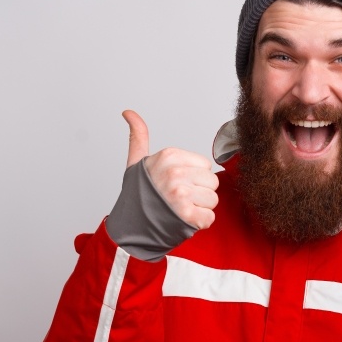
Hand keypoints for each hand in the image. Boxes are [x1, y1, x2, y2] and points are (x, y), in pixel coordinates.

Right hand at [123, 110, 218, 229]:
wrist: (129, 228)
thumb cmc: (136, 196)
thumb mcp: (136, 163)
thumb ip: (138, 136)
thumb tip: (128, 112)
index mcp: (168, 156)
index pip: (205, 165)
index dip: (193, 177)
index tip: (175, 184)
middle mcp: (175, 172)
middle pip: (212, 182)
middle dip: (199, 193)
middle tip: (178, 200)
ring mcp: (181, 193)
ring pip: (213, 200)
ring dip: (200, 209)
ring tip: (180, 210)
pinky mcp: (187, 215)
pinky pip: (210, 218)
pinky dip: (199, 224)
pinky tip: (183, 221)